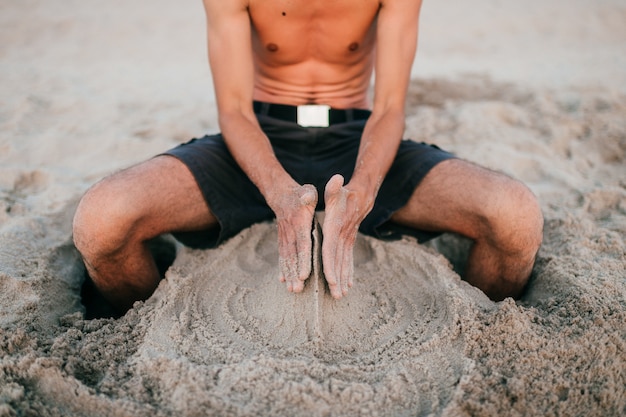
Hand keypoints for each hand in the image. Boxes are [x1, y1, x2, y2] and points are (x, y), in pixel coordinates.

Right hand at [268, 183, 317, 292]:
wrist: (281, 195)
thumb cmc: (300, 194)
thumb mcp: (306, 191)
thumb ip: (308, 195)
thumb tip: (309, 197)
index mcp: (299, 223)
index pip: (302, 244)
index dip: (303, 259)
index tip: (304, 274)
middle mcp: (290, 233)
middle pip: (293, 256)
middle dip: (294, 274)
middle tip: (297, 289)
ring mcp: (285, 238)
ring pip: (287, 259)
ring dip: (289, 275)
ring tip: (292, 290)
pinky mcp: (283, 241)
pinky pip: (282, 257)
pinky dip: (282, 269)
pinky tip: (283, 281)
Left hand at [322, 174, 370, 298]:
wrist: (362, 195)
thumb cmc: (344, 192)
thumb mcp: (336, 189)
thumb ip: (333, 187)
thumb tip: (336, 178)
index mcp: (336, 228)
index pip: (331, 249)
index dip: (330, 265)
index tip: (330, 279)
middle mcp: (343, 237)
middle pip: (339, 261)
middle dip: (337, 279)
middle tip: (336, 296)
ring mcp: (347, 241)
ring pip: (344, 263)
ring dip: (343, 279)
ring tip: (341, 295)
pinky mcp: (349, 242)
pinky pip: (348, 260)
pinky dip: (348, 272)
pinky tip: (348, 284)